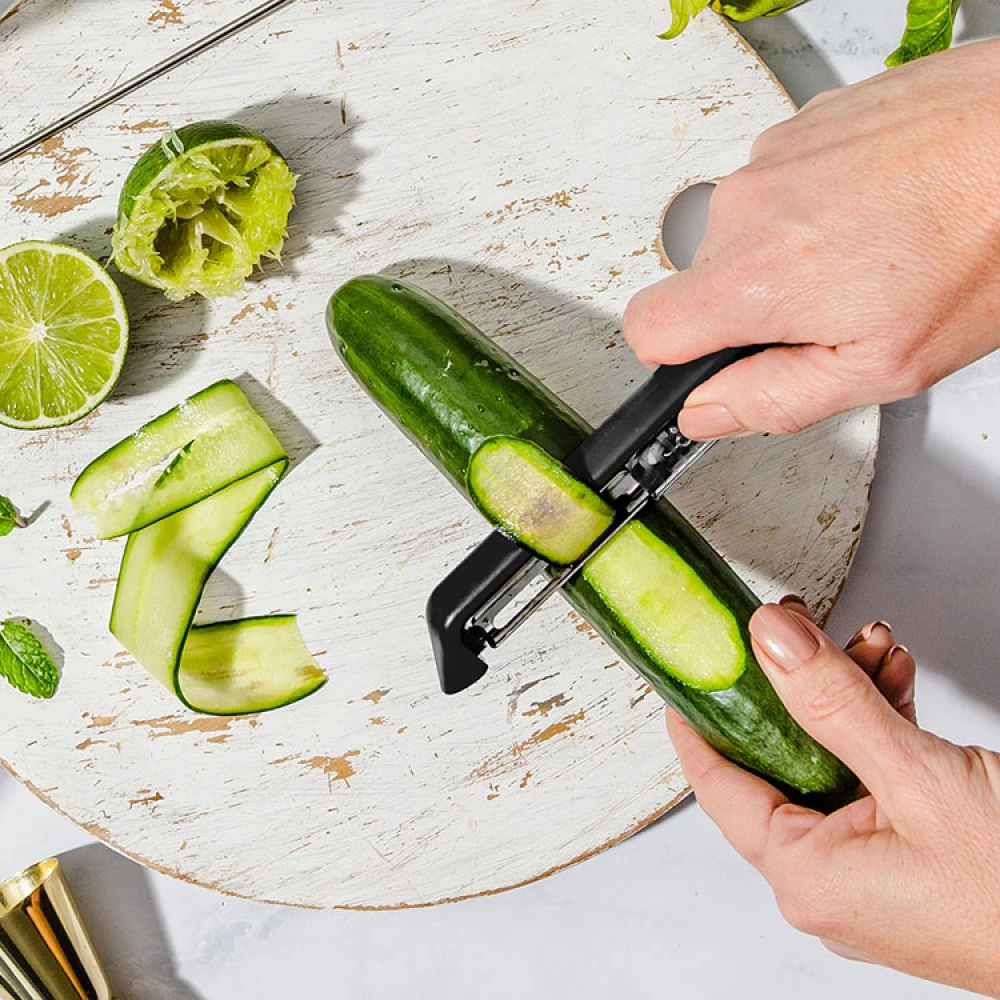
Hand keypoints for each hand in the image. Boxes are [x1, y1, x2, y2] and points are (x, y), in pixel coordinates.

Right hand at [623, 40, 999, 439]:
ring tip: (871, 252)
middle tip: (835, 310)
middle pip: (703, 281)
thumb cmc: (984, 241)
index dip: (676, 360)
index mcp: (755, 278)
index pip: (646, 330)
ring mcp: (774, 154)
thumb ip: (775, 398)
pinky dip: (816, 202)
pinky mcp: (805, 121)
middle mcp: (747, 206)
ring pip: (745, 231)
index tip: (717, 362)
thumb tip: (707, 413)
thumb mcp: (883, 365)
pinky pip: (781, 183)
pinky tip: (879, 209)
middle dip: (754, 306)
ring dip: (790, 250)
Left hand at [667, 596, 999, 995]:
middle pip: (780, 759)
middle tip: (796, 627)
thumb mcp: (919, 778)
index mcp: (808, 877)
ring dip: (846, 695)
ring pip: (832, 759)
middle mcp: (832, 882)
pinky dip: (881, 725)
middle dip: (794, 685)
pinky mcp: (913, 857)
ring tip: (869, 644)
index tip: (688, 664)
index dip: (699, 714)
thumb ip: (834, 703)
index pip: (719, 781)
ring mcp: (874, 872)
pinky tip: (895, 678)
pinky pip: (875, 778)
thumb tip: (771, 640)